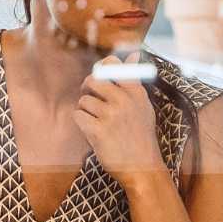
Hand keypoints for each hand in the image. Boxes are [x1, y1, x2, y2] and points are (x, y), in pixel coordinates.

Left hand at [75, 58, 165, 189]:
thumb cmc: (141, 136)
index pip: (113, 66)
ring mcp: (111, 116)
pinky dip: (81, 124)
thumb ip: (134, 81)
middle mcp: (124, 101)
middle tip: (91, 101)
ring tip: (96, 122)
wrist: (142, 167)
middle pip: (93, 81)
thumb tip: (134, 54)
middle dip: (87, 90)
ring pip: (84, 100)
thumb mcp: (144, 106)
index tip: (100, 80)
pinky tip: (92, 131)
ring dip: (85, 111)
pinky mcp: (98, 131)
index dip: (101, 70)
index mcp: (136, 93)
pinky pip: (78, 116)